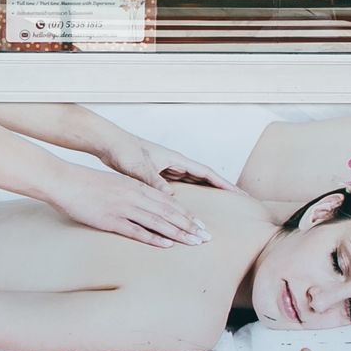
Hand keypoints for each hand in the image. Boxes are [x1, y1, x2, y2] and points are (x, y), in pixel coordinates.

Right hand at [42, 162, 211, 247]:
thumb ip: (133, 194)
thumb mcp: (116, 184)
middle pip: (168, 212)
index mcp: (136, 187)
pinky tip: (167, 245)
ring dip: (178, 233)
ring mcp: (123, 208)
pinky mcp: (110, 220)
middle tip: (207, 237)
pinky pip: (136, 231)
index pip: (168, 202)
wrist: (64, 181)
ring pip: (157, 222)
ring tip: (194, 243)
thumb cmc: (87, 184)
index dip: (187, 215)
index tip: (201, 225)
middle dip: (190, 226)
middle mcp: (134, 196)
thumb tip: (146, 206)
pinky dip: (153, 238)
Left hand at [102, 137, 237, 196]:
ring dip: (206, 192)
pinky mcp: (157, 173)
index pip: (207, 173)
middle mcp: (175, 163)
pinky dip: (188, 194)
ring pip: (193, 182)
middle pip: (204, 178)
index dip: (224, 184)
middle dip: (221, 189)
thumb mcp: (140, 168)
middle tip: (239, 203)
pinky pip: (179, 185)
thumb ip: (154, 181)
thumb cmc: (124, 150)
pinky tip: (190, 205)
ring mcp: (167, 168)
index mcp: (176, 159)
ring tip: (221, 206)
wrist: (109, 143)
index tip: (241, 194)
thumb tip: (170, 197)